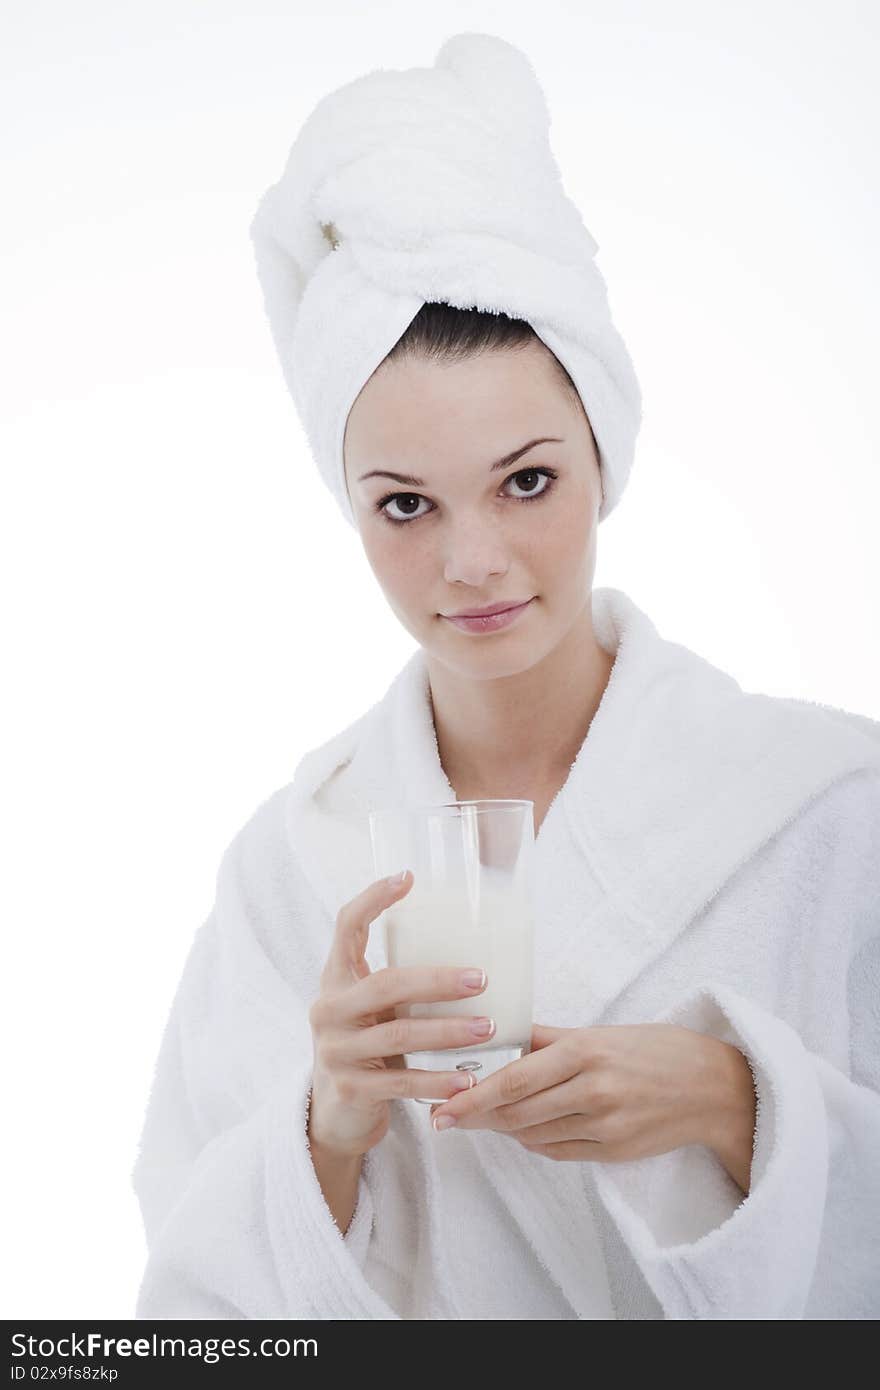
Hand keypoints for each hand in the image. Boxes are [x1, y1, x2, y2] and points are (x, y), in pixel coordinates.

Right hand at [307, 869, 496, 1159]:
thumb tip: (477, 955)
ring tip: (488, 1029)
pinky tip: (469, 1081)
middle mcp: (328, 1009)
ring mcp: (335, 1051)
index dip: (373, 899)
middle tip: (481, 978)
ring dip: (449, 1033)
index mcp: (336, 979)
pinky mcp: (350, 1089)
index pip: (346, 926)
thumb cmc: (370, 1049)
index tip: (408, 877)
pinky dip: (438, 1081)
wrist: (336, 1116)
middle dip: (438, 981)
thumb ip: (401, 987)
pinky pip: (401, 1083)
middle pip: (386, 984)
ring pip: (399, 1035)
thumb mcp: (374, 1010)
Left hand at [429, 1021, 756, 1187]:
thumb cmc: (657, 1050)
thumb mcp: (602, 1033)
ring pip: (534, 1134)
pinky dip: (534, 1141)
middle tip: (445, 1116)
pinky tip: (522, 1130)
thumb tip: (500, 1033)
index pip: (515, 1078)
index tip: (441, 1104)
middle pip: (518, 1110)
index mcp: (586, 1051)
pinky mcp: (615, 1151)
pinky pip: (559, 1151)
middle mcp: (594, 1090)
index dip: (473, 1094)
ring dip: (502, 1129)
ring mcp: (605, 1125)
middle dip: (477, 1116)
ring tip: (477, 1120)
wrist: (715, 1087)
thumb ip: (549, 1037)